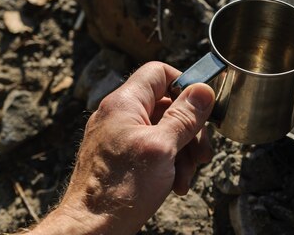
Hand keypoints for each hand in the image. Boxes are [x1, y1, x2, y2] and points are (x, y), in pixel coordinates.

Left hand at [28, 62, 214, 234]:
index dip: (184, 86)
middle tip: (202, 155)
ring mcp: (119, 137)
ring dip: (183, 152)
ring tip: (186, 178)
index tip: (201, 110)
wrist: (89, 230)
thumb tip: (204, 89)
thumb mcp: (163, 148)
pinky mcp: (120, 157)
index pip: (159, 73)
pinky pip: (153, 149)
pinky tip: (175, 184)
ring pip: (164, 130)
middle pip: (167, 106)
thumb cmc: (120, 189)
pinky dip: (169, 164)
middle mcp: (119, 115)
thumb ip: (184, 116)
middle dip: (189, 130)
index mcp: (124, 103)